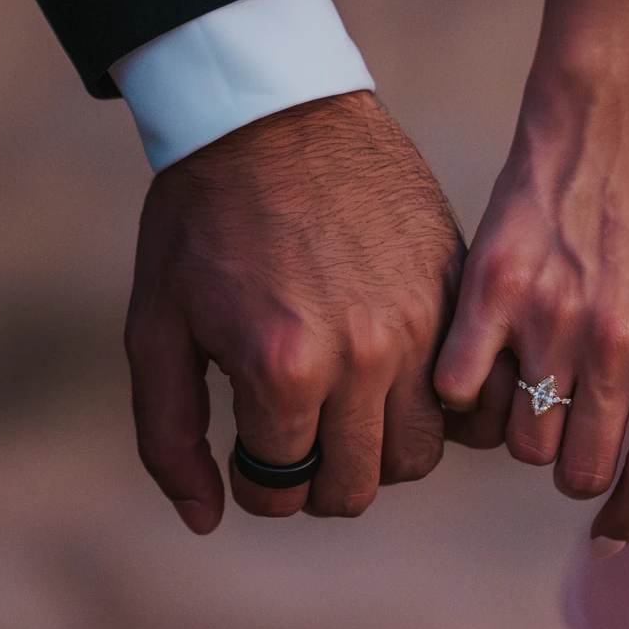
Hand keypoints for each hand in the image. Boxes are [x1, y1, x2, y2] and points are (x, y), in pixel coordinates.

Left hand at [126, 91, 463, 531]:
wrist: (273, 109)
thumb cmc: (202, 219)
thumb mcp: (156, 326)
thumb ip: (169, 435)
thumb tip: (205, 519)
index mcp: (283, 368)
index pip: (282, 490)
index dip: (256, 483)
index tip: (247, 451)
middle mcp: (364, 354)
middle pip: (359, 485)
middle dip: (315, 481)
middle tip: (292, 440)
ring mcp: (421, 322)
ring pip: (422, 452)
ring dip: (379, 449)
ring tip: (344, 411)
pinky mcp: (456, 289)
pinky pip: (472, 391)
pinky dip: (441, 408)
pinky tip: (400, 384)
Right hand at [433, 0, 628, 549]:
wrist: (609, 133)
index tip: (606, 537)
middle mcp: (622, 344)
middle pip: (579, 472)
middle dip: (573, 465)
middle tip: (568, 429)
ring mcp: (554, 320)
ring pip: (522, 443)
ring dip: (525, 431)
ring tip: (531, 388)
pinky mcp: (492, 293)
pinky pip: (465, 392)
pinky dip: (469, 394)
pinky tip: (482, 367)